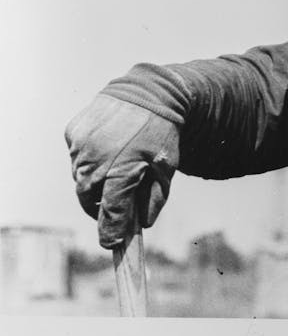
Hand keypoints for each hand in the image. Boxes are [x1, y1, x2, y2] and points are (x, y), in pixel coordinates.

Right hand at [65, 94, 179, 248]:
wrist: (150, 92)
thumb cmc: (161, 132)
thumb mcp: (167, 168)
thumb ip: (154, 199)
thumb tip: (141, 224)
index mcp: (120, 171)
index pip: (110, 212)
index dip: (110, 231)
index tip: (111, 243)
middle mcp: (94, 160)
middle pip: (88, 198)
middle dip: (98, 208)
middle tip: (111, 210)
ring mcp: (80, 145)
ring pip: (79, 177)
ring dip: (93, 183)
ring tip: (112, 173)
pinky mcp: (73, 132)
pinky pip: (76, 156)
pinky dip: (87, 161)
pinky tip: (106, 150)